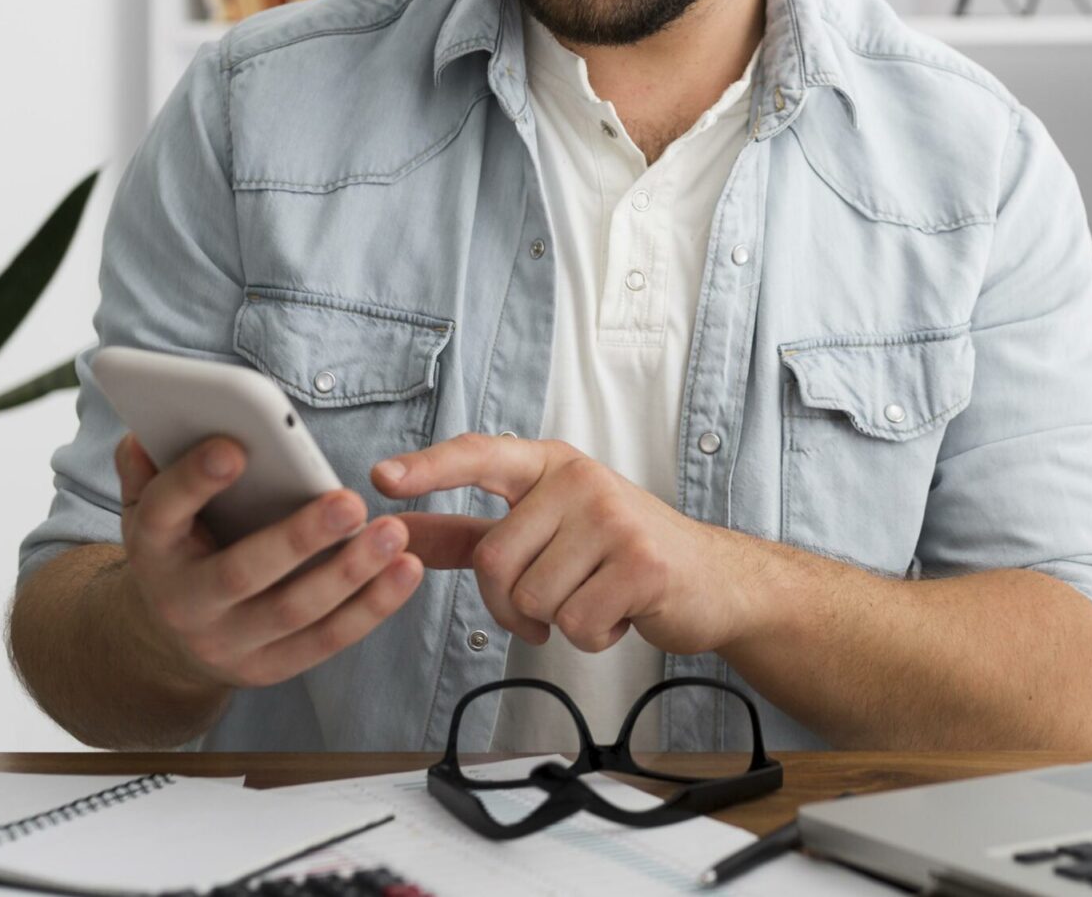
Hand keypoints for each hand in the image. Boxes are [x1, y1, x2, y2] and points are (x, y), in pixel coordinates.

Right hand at [115, 432, 422, 687]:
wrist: (170, 635)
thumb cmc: (176, 543)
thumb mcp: (148, 503)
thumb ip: (149, 465)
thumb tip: (148, 429)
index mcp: (152, 548)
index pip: (166, 510)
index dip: (195, 480)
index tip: (235, 447)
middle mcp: (184, 602)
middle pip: (242, 572)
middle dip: (299, 538)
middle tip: (350, 501)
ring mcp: (227, 643)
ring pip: (293, 611)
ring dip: (350, 573)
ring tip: (393, 533)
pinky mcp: (268, 668)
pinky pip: (325, 640)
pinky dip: (370, 608)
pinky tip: (404, 572)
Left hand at [372, 434, 752, 656]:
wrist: (710, 578)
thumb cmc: (618, 552)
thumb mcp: (544, 530)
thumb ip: (469, 534)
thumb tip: (401, 534)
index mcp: (548, 464)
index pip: (479, 455)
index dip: (429, 468)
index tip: (382, 478)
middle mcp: (578, 479)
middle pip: (495, 561)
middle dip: (509, 605)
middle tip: (550, 601)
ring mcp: (612, 516)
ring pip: (533, 599)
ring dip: (555, 622)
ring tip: (593, 597)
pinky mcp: (641, 563)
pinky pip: (575, 625)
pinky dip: (591, 637)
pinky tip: (619, 611)